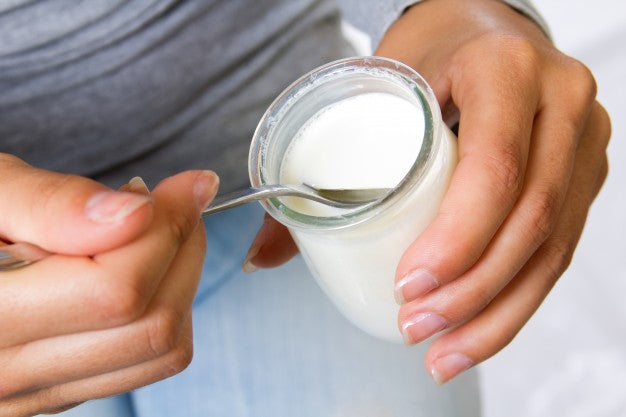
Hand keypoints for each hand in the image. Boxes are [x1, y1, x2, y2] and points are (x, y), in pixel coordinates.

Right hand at [0, 154, 217, 415]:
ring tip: (151, 231)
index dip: (166, 229)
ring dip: (180, 280)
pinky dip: (164, 307)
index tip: (184, 186)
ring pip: (161, 350)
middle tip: (172, 202)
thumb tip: (135, 215)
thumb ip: (50, 203)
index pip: (114, 292)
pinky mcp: (60, 391)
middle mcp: (7, 374)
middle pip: (151, 325)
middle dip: (182, 250)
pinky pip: (147, 363)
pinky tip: (136, 266)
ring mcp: (36, 393)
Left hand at [245, 0, 610, 384]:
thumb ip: (320, 168)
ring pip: (552, 248)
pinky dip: (518, 300)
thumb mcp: (377, 85)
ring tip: (441, 352)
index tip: (407, 286)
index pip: (495, 165)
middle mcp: (560, 103)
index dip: (456, 237)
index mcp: (505, 68)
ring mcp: (583, 142)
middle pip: (530, 219)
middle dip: (470, 292)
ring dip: (495, 314)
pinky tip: (477, 331)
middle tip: (413, 326)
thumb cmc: (429, 54)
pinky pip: (560, 250)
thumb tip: (263, 256)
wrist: (486, 32)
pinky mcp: (584, 175)